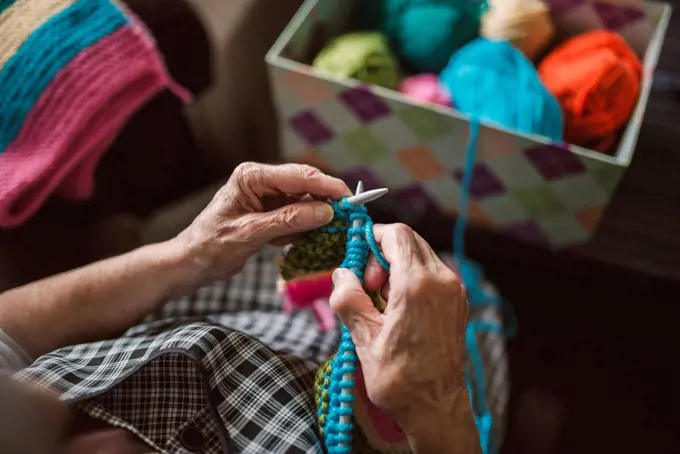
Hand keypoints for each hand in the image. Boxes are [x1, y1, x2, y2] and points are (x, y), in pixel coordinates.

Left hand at [178, 162, 350, 283]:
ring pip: (305, 201)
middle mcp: (261, 180)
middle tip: (349, 217)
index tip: (350, 199)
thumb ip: (288, 220)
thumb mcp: (250, 234)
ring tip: (332, 232)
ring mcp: (267, 196)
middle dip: (327, 200)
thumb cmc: (211, 246)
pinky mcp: (271, 212)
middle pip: (306, 185)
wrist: (191, 263)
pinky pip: (297, 215)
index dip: (327, 185)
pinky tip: (303, 241)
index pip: (298, 175)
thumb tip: (325, 212)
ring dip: (318, 217)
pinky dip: (304, 228)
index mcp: (252, 176)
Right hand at [330, 224, 479, 452]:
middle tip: (367, 287)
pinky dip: (411, 279)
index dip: (371, 240)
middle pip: (409, 240)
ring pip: (420, 255)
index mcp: (418, 285)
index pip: (396, 234)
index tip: (357, 264)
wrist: (436, 407)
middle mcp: (442, 280)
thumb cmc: (400, 379)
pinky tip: (398, 308)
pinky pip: (431, 273)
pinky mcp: (458, 301)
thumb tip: (341, 274)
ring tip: (381, 302)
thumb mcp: (363, 338)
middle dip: (382, 255)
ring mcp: (454, 290)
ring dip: (396, 268)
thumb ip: (348, 298)